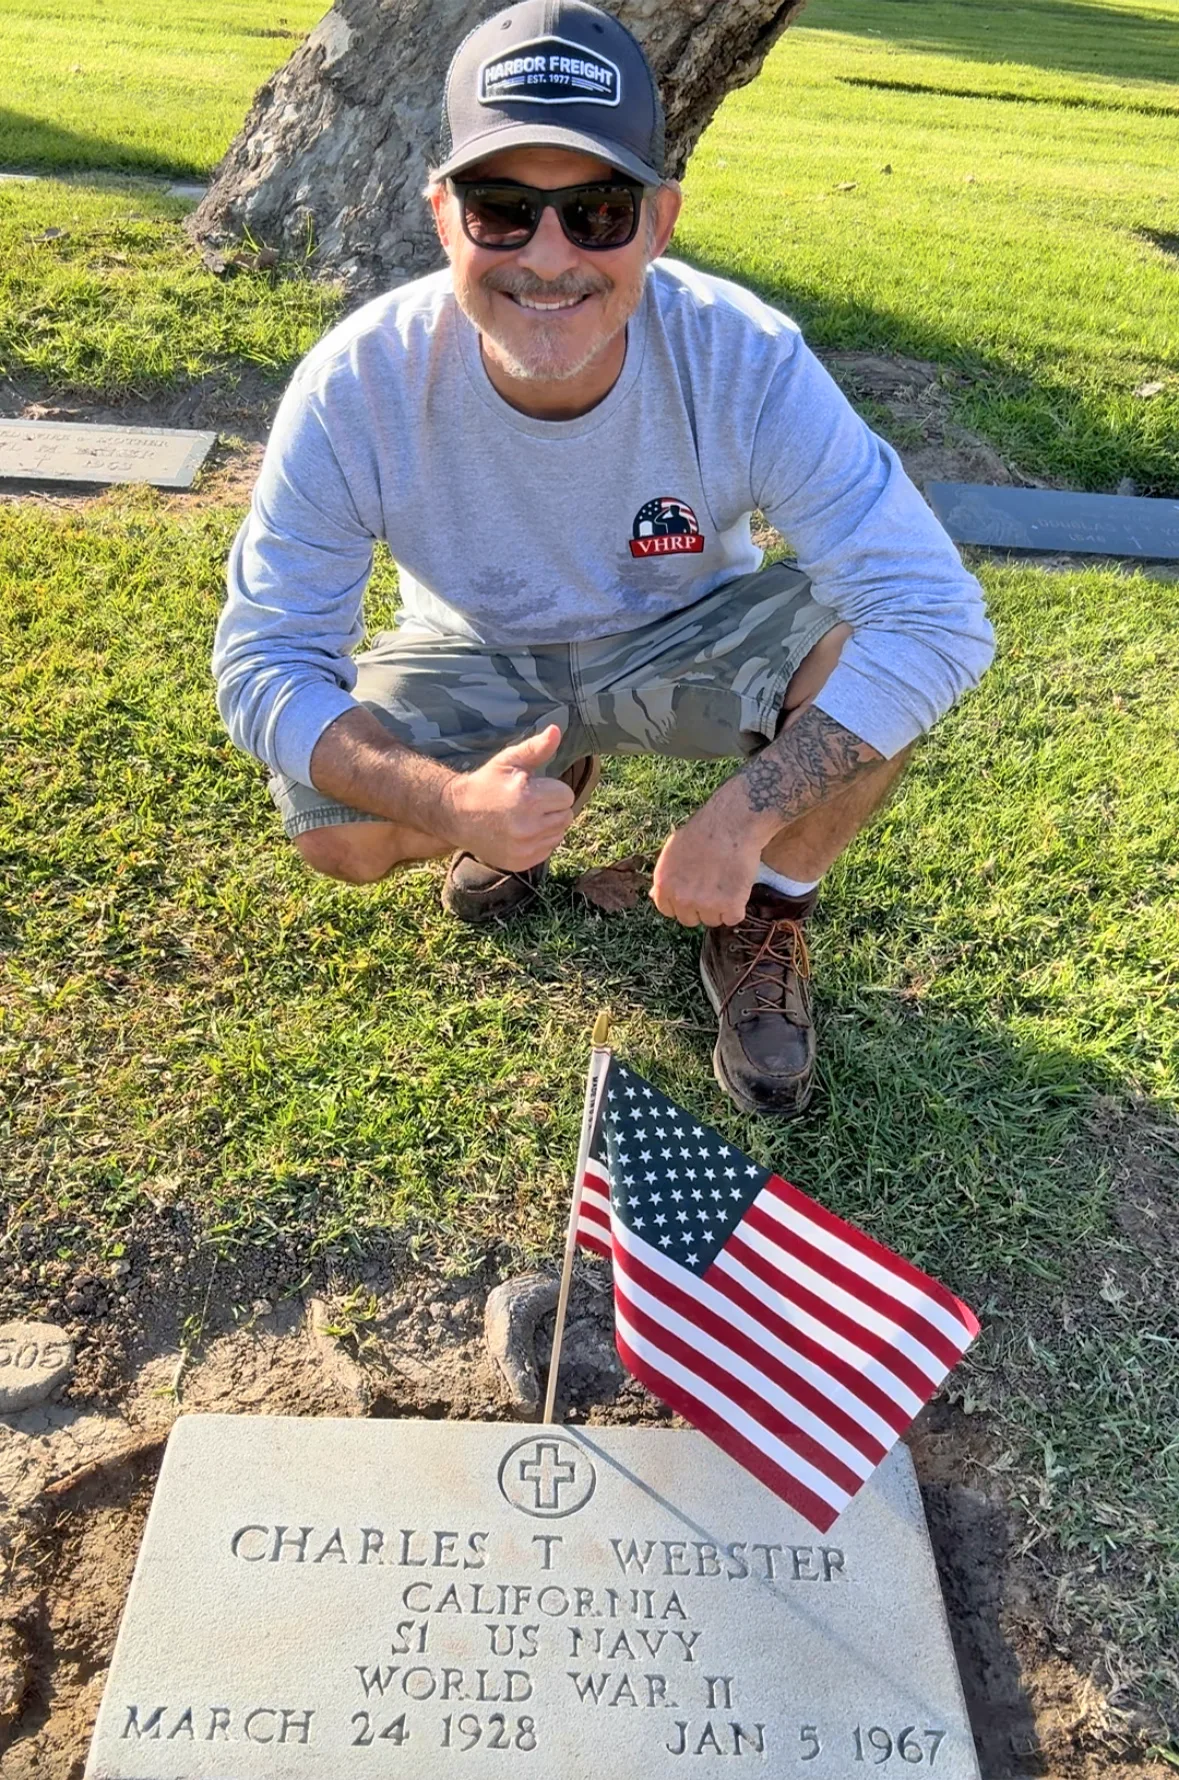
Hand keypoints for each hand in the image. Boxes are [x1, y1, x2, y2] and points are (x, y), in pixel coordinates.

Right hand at [440, 724, 574, 870]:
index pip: (566, 795)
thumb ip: (536, 748)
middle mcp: (527, 826)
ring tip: (524, 817)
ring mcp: (524, 848)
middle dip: (552, 807)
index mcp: (527, 798)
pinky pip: (548, 849)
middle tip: (529, 803)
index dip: (552, 790)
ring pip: (559, 833)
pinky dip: (540, 841)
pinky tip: (521, 832)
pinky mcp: (521, 862)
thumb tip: (556, 730)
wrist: (456, 816)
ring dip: (548, 825)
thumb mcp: (508, 761)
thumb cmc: (486, 784)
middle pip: (567, 816)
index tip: (534, 789)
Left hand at [650, 790, 764, 927]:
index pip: (668, 910)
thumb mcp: (672, 851)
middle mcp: (681, 898)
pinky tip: (738, 887)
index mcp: (664, 885)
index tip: (693, 894)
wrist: (731, 824)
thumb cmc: (703, 832)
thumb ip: (665, 876)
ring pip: (713, 920)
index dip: (682, 903)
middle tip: (713, 888)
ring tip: (727, 882)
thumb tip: (654, 895)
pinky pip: (733, 918)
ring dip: (721, 908)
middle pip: (690, 919)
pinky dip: (738, 907)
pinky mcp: (730, 906)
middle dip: (700, 907)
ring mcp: (706, 904)